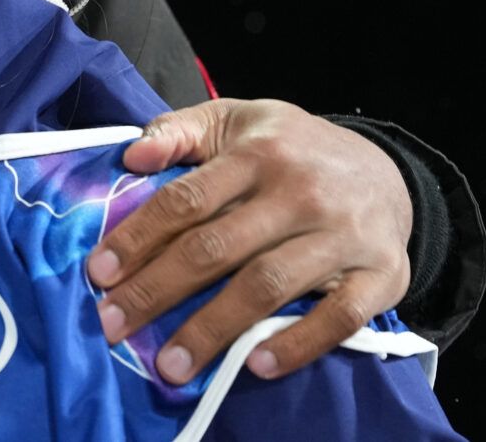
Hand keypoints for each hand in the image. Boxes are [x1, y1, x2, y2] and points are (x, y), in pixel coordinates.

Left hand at [85, 98, 411, 383]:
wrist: (387, 170)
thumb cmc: (292, 149)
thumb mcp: (236, 120)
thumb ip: (179, 131)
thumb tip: (132, 156)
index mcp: (258, 152)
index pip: (186, 199)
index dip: (138, 237)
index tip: (99, 273)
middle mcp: (300, 192)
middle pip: (216, 247)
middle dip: (157, 290)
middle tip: (113, 324)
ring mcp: (342, 235)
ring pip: (267, 286)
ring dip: (213, 329)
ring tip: (171, 364)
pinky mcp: (380, 274)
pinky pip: (338, 317)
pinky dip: (298, 344)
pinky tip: (256, 365)